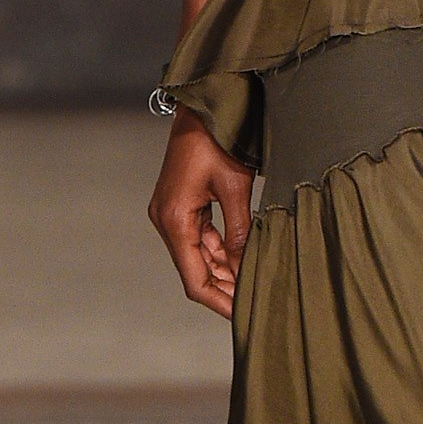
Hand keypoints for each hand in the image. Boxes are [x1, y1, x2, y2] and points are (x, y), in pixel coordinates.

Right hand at [148, 113, 253, 318]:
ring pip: (199, 257)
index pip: (194, 279)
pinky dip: (220, 252)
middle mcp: (167, 220)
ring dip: (224, 272)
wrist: (204, 107)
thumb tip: (246, 270)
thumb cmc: (219, 141)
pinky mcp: (181, 206)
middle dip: (224, 289)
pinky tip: (241, 262)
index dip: (219, 301)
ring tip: (253, 286)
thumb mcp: (236, 188)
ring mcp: (171, 214)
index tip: (242, 316)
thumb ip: (239, 233)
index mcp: (175, 220)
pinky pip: (200, 239)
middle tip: (255, 304)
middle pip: (195, 271)